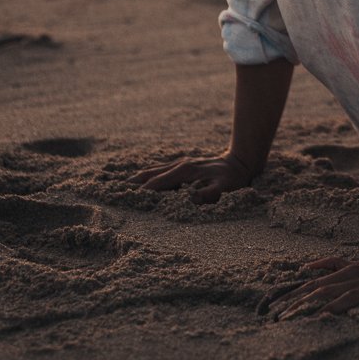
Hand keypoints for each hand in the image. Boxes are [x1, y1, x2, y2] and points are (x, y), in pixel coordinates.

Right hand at [127, 151, 253, 203]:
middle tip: (117, 191)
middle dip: (136, 183)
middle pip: (152, 174)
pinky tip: (145, 178)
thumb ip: (209, 194)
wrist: (241, 160)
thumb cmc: (233, 178)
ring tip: (125, 184)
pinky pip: (162, 168)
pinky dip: (150, 173)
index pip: (159, 183)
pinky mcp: (185, 164)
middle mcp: (180, 165)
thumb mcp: (225, 188)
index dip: (144, 191)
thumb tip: (191, 199)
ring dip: (140, 177)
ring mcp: (182, 163)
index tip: (128, 199)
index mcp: (185, 172)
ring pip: (155, 169)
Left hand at [267, 254, 358, 319]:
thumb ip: (330, 265)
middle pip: (326, 291)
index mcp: (347, 272)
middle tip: (282, 320)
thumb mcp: (353, 265)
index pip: (314, 285)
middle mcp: (358, 277)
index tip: (273, 310)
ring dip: (334, 308)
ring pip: (352, 297)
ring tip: (316, 320)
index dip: (294, 296)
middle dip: (302, 305)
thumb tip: (305, 268)